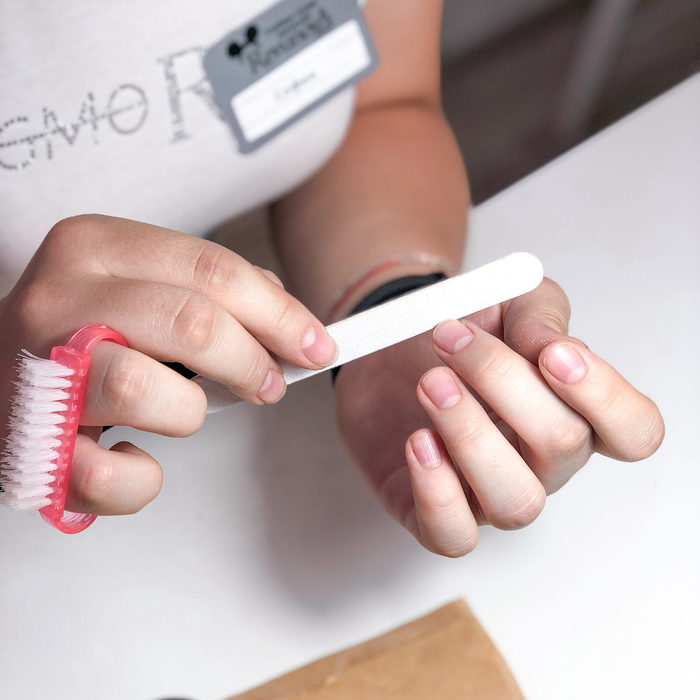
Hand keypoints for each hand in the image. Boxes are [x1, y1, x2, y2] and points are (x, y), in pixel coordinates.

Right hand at [0, 215, 335, 515]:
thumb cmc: (82, 331)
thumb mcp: (136, 284)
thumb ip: (207, 290)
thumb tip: (288, 321)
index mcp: (94, 247)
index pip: (214, 271)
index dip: (281, 313)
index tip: (318, 344)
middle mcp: (58, 299)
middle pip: (193, 323)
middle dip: (250, 362)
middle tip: (269, 384)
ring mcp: (36, 372)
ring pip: (144, 389)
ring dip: (188, 412)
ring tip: (183, 411)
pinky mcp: (29, 445)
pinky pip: (108, 477)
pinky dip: (140, 480)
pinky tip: (133, 455)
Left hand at [335, 278, 663, 555]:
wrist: (388, 347)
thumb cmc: (459, 334)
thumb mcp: (506, 303)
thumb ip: (539, 319)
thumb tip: (554, 350)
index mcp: (572, 411)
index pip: (633, 431)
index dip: (605, 397)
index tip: (552, 354)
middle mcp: (540, 461)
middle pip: (562, 447)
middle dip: (502, 380)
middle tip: (449, 339)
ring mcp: (488, 491)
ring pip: (516, 502)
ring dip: (471, 436)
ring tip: (430, 384)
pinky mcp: (431, 510)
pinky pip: (453, 534)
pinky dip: (437, 492)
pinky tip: (418, 441)